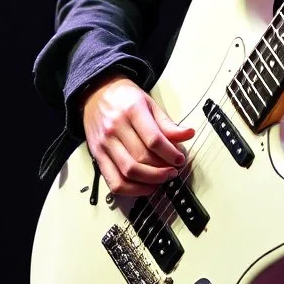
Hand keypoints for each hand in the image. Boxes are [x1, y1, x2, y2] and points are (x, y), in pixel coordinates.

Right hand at [81, 75, 195, 197]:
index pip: (154, 139)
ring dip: (151, 180)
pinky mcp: (97, 156)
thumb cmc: (124, 97)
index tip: (180, 159)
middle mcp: (116, 128)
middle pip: (142, 157)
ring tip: (163, 178)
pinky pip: (114, 181)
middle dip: (163, 169)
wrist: (95, 93)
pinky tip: (145, 186)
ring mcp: (105, 144)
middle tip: (174, 170)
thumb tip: (188, 134)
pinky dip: (132, 190)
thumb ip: (167, 123)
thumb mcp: (149, 102)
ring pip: (129, 172)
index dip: (171, 153)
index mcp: (132, 110)